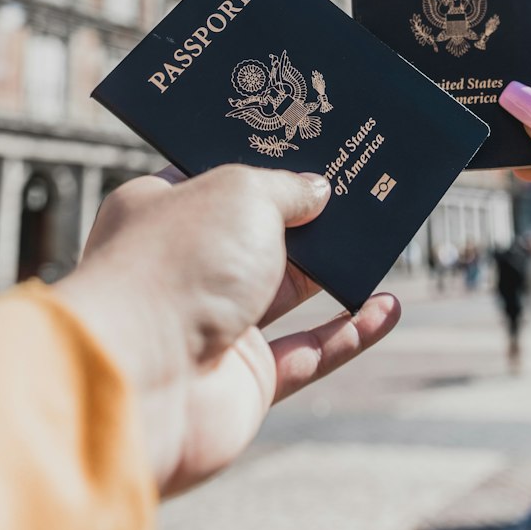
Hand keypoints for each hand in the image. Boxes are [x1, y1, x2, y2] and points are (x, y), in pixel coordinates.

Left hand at [54, 165, 400, 496]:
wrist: (142, 379)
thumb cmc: (176, 266)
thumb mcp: (241, 193)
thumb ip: (287, 189)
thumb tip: (317, 191)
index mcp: (160, 212)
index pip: (215, 179)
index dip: (263, 163)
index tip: (312, 148)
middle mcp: (184, 268)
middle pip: (259, 236)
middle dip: (309, 217)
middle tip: (361, 190)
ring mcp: (215, 327)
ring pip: (289, 293)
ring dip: (337, 272)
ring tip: (385, 243)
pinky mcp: (245, 381)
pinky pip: (310, 353)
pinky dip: (351, 333)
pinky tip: (389, 308)